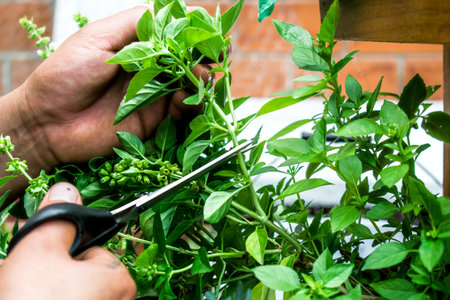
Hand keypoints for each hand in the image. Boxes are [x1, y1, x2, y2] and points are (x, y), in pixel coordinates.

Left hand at [0, 6, 208, 187]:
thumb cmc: (65, 75)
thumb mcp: (98, 38)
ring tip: (200, 77)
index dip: (198, 36)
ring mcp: (154, 97)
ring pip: (192, 88)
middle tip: (216, 58)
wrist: (48, 122)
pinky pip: (182, 114)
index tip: (214, 36)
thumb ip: (135, 24)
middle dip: (207, 59)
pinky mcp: (155, 122)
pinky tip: (184, 99)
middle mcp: (150, 70)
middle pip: (190, 63)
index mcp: (138, 46)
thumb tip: (173, 11)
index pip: (177, 38)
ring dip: (203, 81)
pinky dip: (190, 106)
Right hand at [0, 182, 135, 299]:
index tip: (32, 257)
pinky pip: (61, 299)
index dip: (57, 251)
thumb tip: (68, 189)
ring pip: (64, 293)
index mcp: (117, 279)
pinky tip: (17, 293)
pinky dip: (39, 295)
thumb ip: (56, 219)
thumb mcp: (38, 250)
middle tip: (14, 275)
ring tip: (12, 287)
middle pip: (74, 276)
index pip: (90, 251)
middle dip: (41, 271)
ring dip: (32, 285)